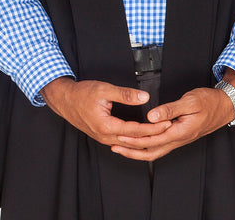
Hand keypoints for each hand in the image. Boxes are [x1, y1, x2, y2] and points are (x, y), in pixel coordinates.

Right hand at [41, 77, 171, 147]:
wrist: (65, 100)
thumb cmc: (82, 93)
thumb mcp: (104, 90)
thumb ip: (125, 94)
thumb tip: (144, 98)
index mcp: (106, 127)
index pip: (136, 131)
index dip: (153, 128)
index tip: (167, 123)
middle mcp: (105, 137)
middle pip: (134, 140)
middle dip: (153, 135)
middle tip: (169, 129)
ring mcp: (103, 138)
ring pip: (128, 143)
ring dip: (144, 139)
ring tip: (160, 133)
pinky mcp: (102, 136)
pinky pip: (122, 141)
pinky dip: (134, 139)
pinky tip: (143, 136)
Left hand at [110, 69, 234, 161]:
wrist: (224, 106)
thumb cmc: (208, 102)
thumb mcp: (190, 101)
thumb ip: (170, 109)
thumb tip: (151, 116)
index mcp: (180, 132)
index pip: (153, 140)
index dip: (135, 140)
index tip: (120, 137)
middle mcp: (178, 140)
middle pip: (151, 152)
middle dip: (132, 151)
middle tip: (115, 146)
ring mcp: (179, 140)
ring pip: (156, 151)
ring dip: (138, 151)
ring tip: (122, 147)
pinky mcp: (179, 136)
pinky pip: (161, 146)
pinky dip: (147, 147)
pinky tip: (140, 142)